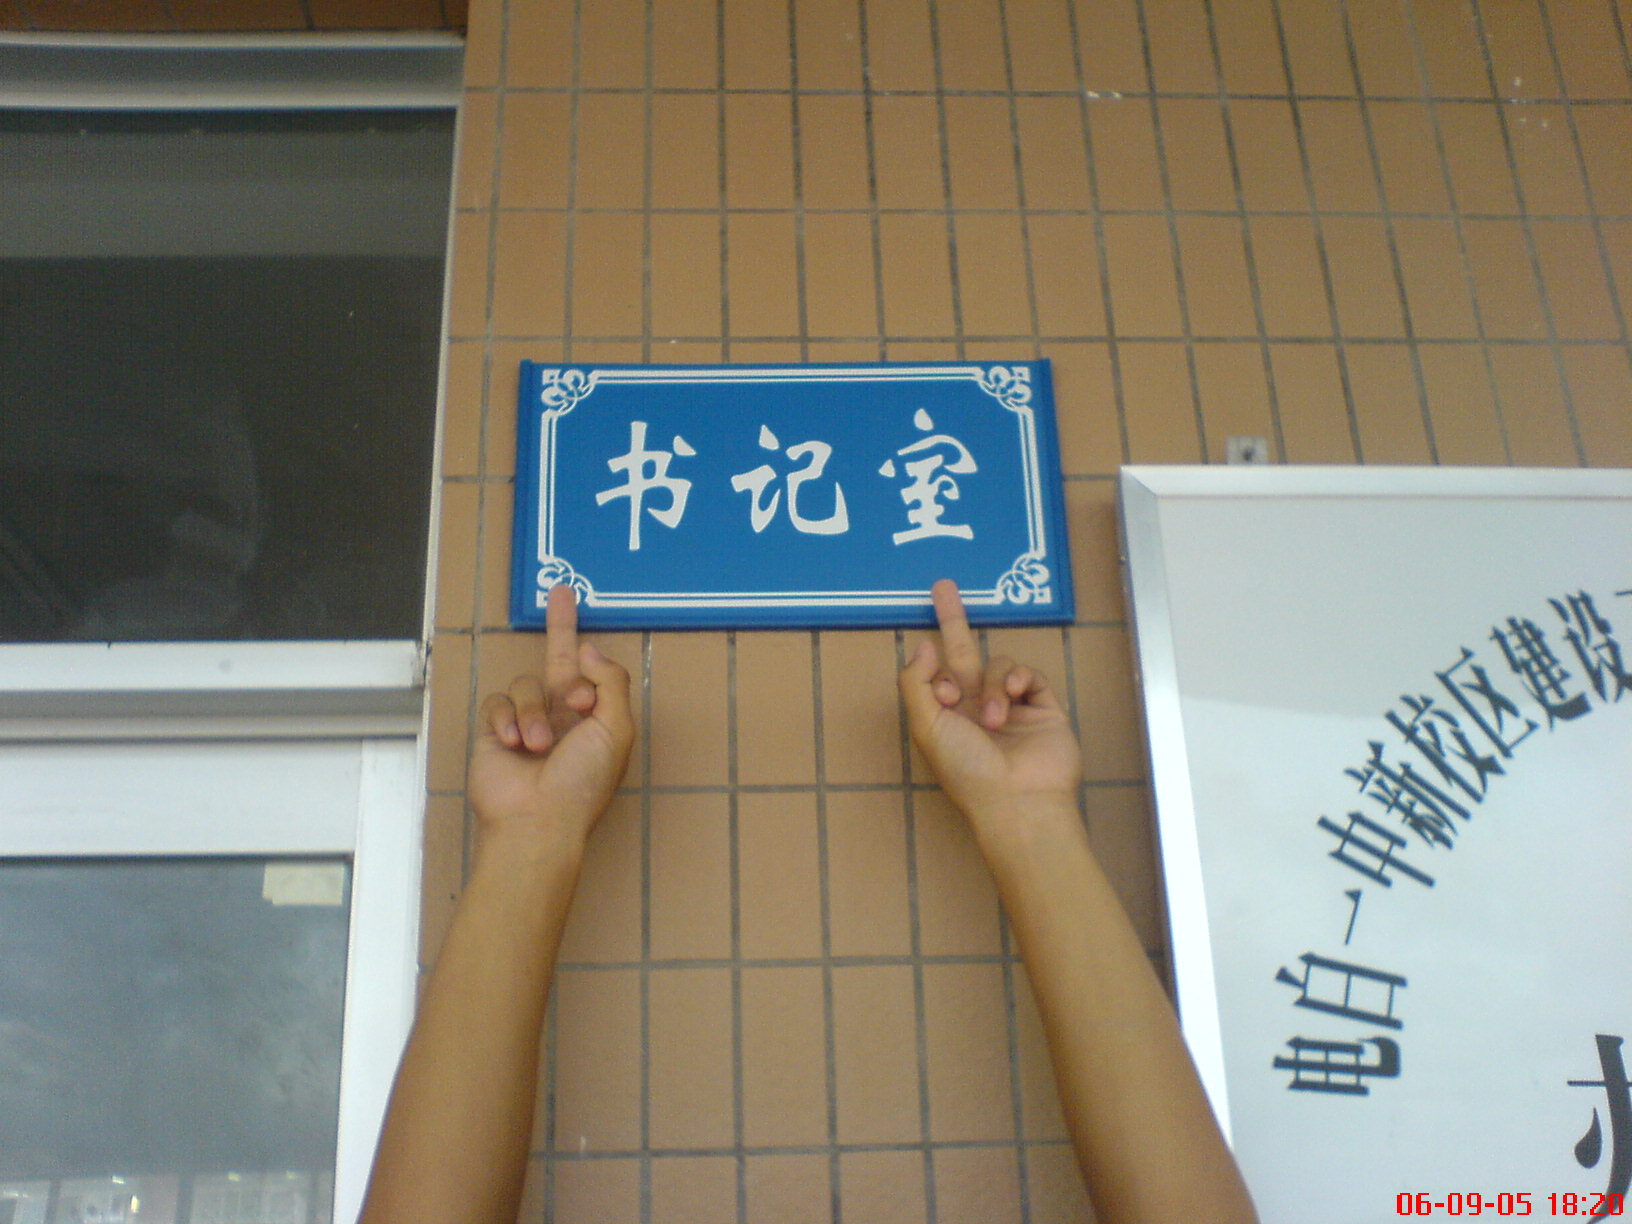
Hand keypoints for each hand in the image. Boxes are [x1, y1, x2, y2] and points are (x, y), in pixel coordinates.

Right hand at [469, 584, 634, 849]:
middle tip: (560, 592)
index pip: (591, 669)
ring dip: (534, 712)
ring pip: (526, 685)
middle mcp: (562, 716)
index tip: (576, 604)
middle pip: (557, 660)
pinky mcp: (495, 732)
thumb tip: (589, 649)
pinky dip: (507, 719)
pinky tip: (514, 743)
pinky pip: (498, 703)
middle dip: (559, 626)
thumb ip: (609, 682)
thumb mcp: (615, 729)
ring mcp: (528, 723)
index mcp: (595, 717)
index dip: (585, 639)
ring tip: (540, 744)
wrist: (537, 821)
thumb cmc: (583, 782)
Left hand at [899, 578, 1083, 831]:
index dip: (935, 669)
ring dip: (992, 685)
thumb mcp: (926, 726)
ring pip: (997, 664)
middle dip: (953, 620)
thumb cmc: (966, 768)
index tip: (940, 681)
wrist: (1018, 799)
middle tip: (943, 585)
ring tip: (993, 718)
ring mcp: (1011, 705)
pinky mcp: (1041, 706)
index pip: (936, 674)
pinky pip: (1028, 673)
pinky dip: (1018, 679)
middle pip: (963, 652)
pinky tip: (1013, 698)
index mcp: (945, 716)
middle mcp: (976, 707)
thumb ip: (916, 683)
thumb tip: (923, 645)